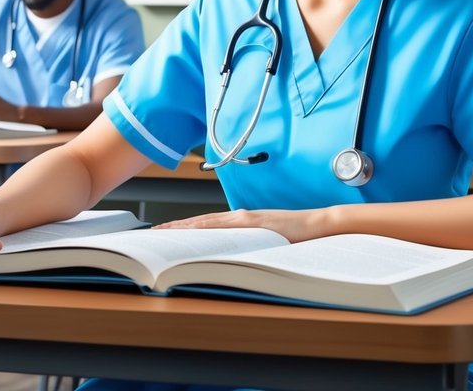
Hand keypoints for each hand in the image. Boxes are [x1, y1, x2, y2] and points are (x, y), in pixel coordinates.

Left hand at [154, 207, 326, 242]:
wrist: (318, 225)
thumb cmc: (295, 234)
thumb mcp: (266, 239)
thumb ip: (247, 243)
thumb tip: (228, 256)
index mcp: (241, 221)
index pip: (206, 224)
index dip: (184, 227)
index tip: (165, 231)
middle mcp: (240, 216)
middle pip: (201, 221)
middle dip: (177, 227)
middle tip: (155, 232)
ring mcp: (246, 219)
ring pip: (208, 222)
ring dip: (185, 228)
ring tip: (165, 233)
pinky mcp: (255, 223)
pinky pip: (225, 227)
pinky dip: (207, 229)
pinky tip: (194, 233)